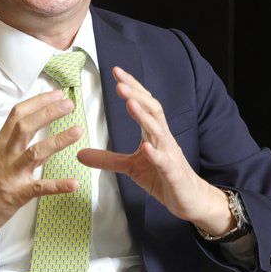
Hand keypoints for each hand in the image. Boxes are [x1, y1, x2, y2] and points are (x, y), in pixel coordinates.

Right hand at [0, 90, 81, 244]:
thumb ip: (10, 143)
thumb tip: (30, 126)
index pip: (17, 115)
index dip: (38, 102)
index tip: (57, 94)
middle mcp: (5, 156)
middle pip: (25, 126)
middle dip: (48, 112)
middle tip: (68, 104)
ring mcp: (10, 175)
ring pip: (34, 152)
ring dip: (58, 140)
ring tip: (77, 131)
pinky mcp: (16, 195)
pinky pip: (39, 188)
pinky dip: (57, 185)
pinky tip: (74, 183)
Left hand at [77, 67, 234, 234]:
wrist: (190, 199)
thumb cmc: (162, 178)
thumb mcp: (130, 167)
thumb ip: (107, 159)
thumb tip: (79, 154)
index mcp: (153, 133)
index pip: (143, 103)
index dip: (132, 86)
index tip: (116, 72)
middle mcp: (163, 138)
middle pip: (152, 109)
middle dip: (136, 94)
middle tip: (119, 82)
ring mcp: (169, 154)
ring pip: (158, 130)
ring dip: (144, 116)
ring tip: (130, 102)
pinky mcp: (173, 173)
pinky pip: (164, 162)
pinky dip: (156, 153)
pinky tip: (146, 146)